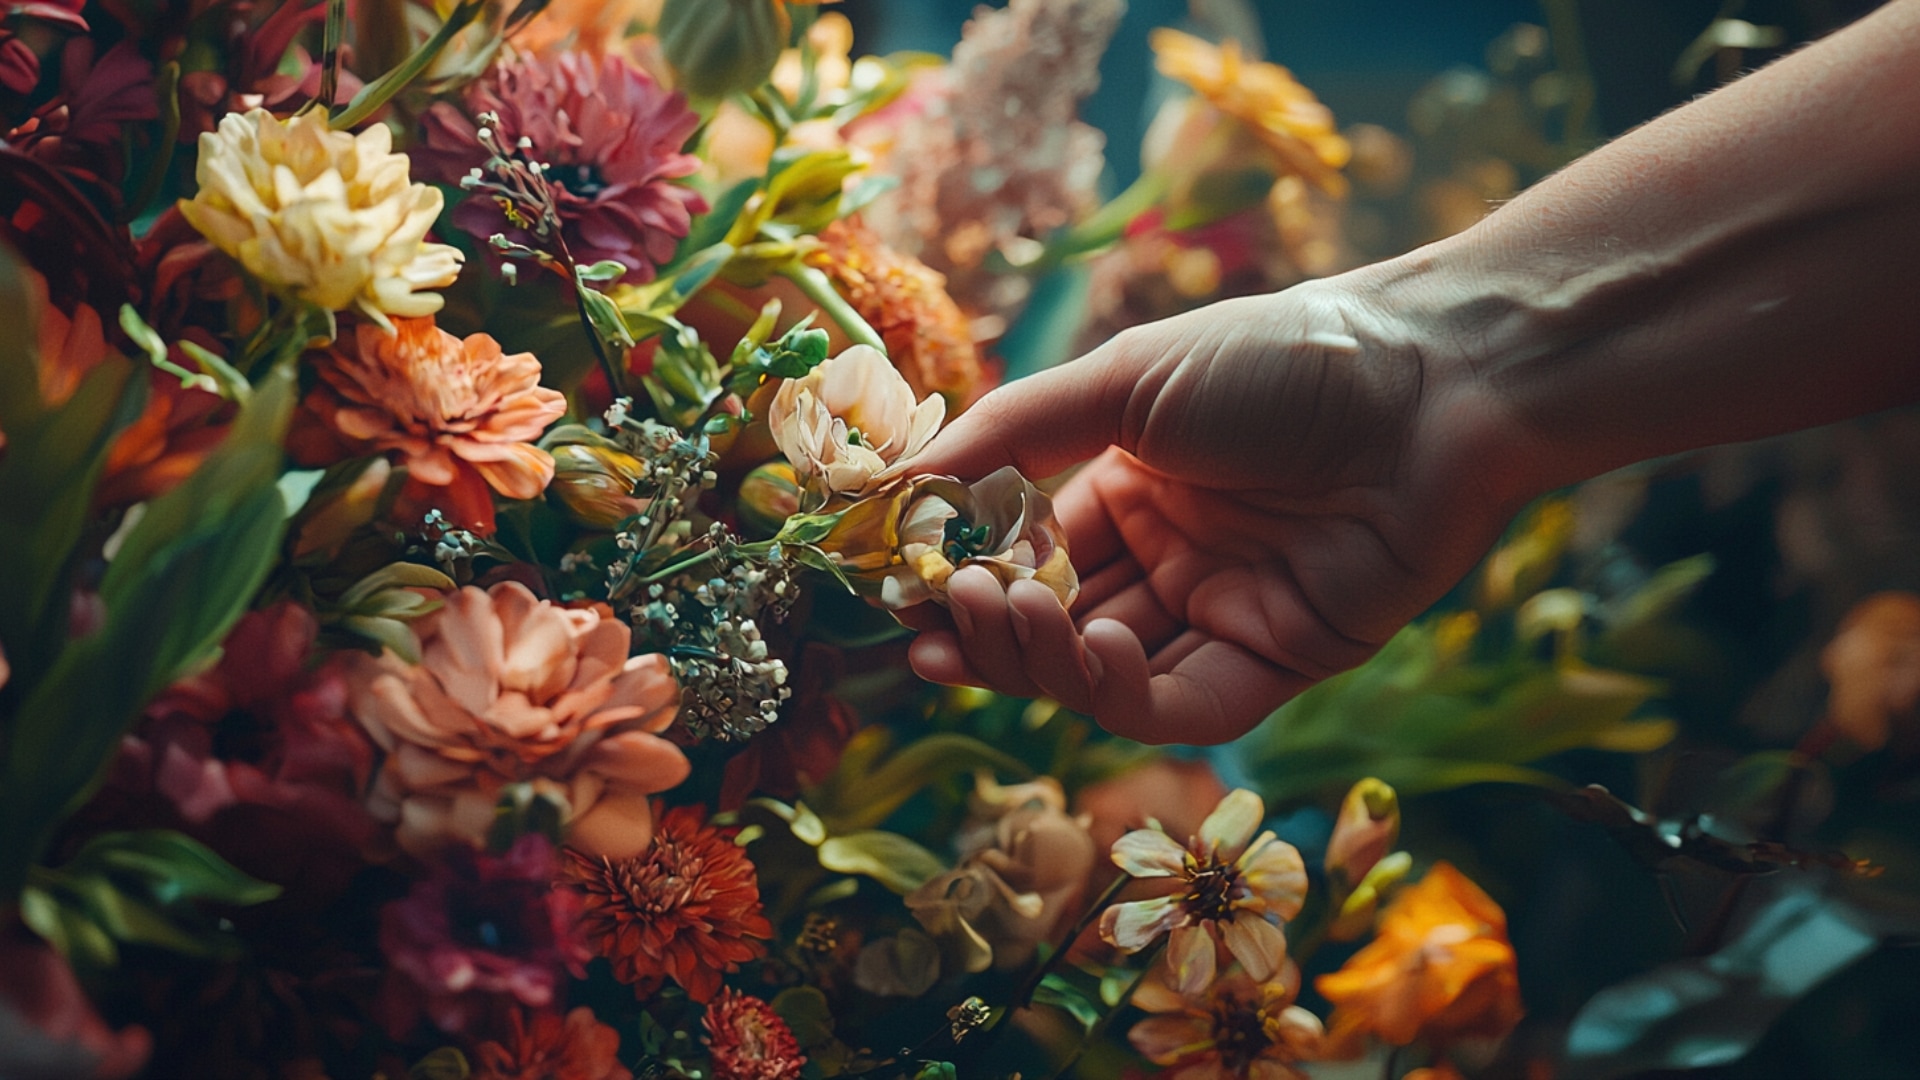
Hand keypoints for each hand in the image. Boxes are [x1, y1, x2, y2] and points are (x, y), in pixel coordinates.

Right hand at [903, 278, 1532, 743]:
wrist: (1431, 380)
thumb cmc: (1279, 359)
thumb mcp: (1124, 380)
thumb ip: (1009, 436)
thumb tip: (893, 487)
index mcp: (1130, 488)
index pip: (1023, 554)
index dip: (961, 577)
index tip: (898, 589)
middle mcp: (1169, 559)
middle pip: (1053, 625)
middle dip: (987, 630)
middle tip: (936, 621)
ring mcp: (1221, 614)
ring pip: (1102, 675)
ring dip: (1039, 660)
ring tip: (1003, 615)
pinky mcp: (1279, 662)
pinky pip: (1179, 703)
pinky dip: (1117, 692)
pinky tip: (1087, 645)